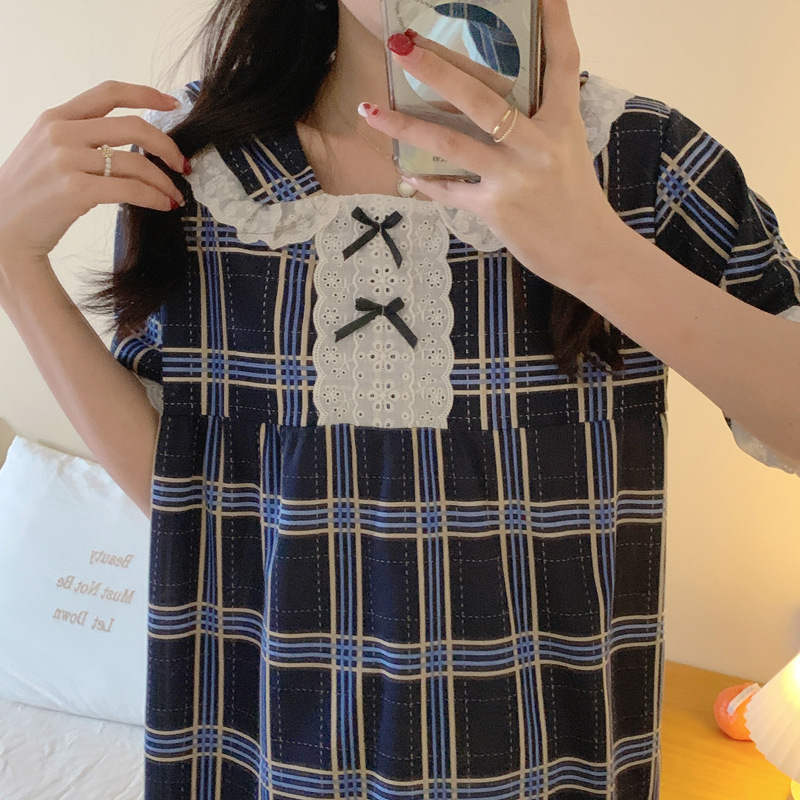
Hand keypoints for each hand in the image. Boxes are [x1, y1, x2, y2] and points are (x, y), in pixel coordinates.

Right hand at [0, 81, 188, 261]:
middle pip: (133, 127)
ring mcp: (67, 161)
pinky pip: (131, 190)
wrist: (3, 228)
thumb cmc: (30, 194)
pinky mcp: (76, 190)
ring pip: (136, 163)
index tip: (172, 104)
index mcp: (55, 117)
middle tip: (182, 165)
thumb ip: (80, 138)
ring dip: (164, 181)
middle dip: (167, 146)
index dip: (145, 94)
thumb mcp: (47, 150)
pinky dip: (154, 197)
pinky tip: (164, 205)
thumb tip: (130, 144)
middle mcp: (61, 133)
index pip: (108, 93)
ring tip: (175, 195)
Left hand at [363, 0, 628, 295]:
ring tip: (369, 109)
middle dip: (438, 69)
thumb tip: (498, 105)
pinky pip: (450, 191)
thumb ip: (538, 125)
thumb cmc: (576, 202)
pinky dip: (426, 181)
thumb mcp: (566, 152)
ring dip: (406, 125)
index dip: (554, 22)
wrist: (589, 254)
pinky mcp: (495, 209)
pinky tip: (403, 170)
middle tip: (402, 45)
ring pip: (452, 144)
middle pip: (483, 99)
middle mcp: (538, 146)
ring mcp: (514, 178)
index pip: (561, 63)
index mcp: (562, 124)